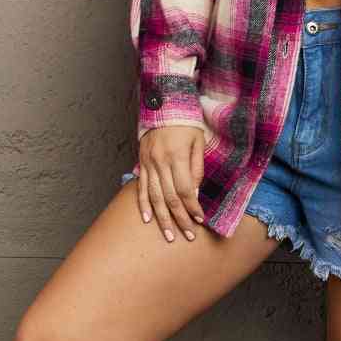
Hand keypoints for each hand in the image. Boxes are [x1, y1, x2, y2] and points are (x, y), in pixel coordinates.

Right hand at [135, 124, 205, 242]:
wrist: (163, 105)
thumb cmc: (186, 124)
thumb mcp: (198, 143)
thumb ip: (196, 168)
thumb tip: (194, 194)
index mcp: (177, 157)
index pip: (186, 190)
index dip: (193, 207)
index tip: (200, 220)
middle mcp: (160, 162)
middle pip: (170, 197)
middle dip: (179, 219)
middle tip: (187, 235)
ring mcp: (148, 163)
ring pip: (154, 196)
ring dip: (162, 218)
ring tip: (168, 235)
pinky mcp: (141, 163)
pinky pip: (141, 187)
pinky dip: (143, 204)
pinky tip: (147, 219)